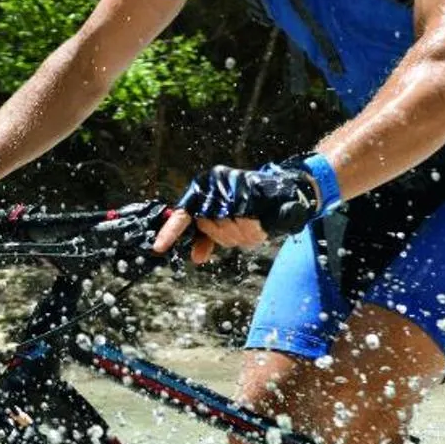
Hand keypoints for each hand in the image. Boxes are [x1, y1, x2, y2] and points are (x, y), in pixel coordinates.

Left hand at [152, 162, 318, 263]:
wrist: (287, 190)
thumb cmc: (252, 203)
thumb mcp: (226, 220)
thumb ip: (209, 238)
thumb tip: (196, 257)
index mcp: (204, 189)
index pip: (183, 214)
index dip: (171, 232)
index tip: (158, 248)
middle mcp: (214, 186)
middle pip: (209, 227)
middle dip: (224, 234)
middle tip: (239, 227)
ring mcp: (231, 188)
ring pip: (227, 229)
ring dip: (241, 234)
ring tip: (251, 223)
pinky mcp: (250, 192)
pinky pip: (245, 225)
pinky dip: (253, 230)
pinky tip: (259, 223)